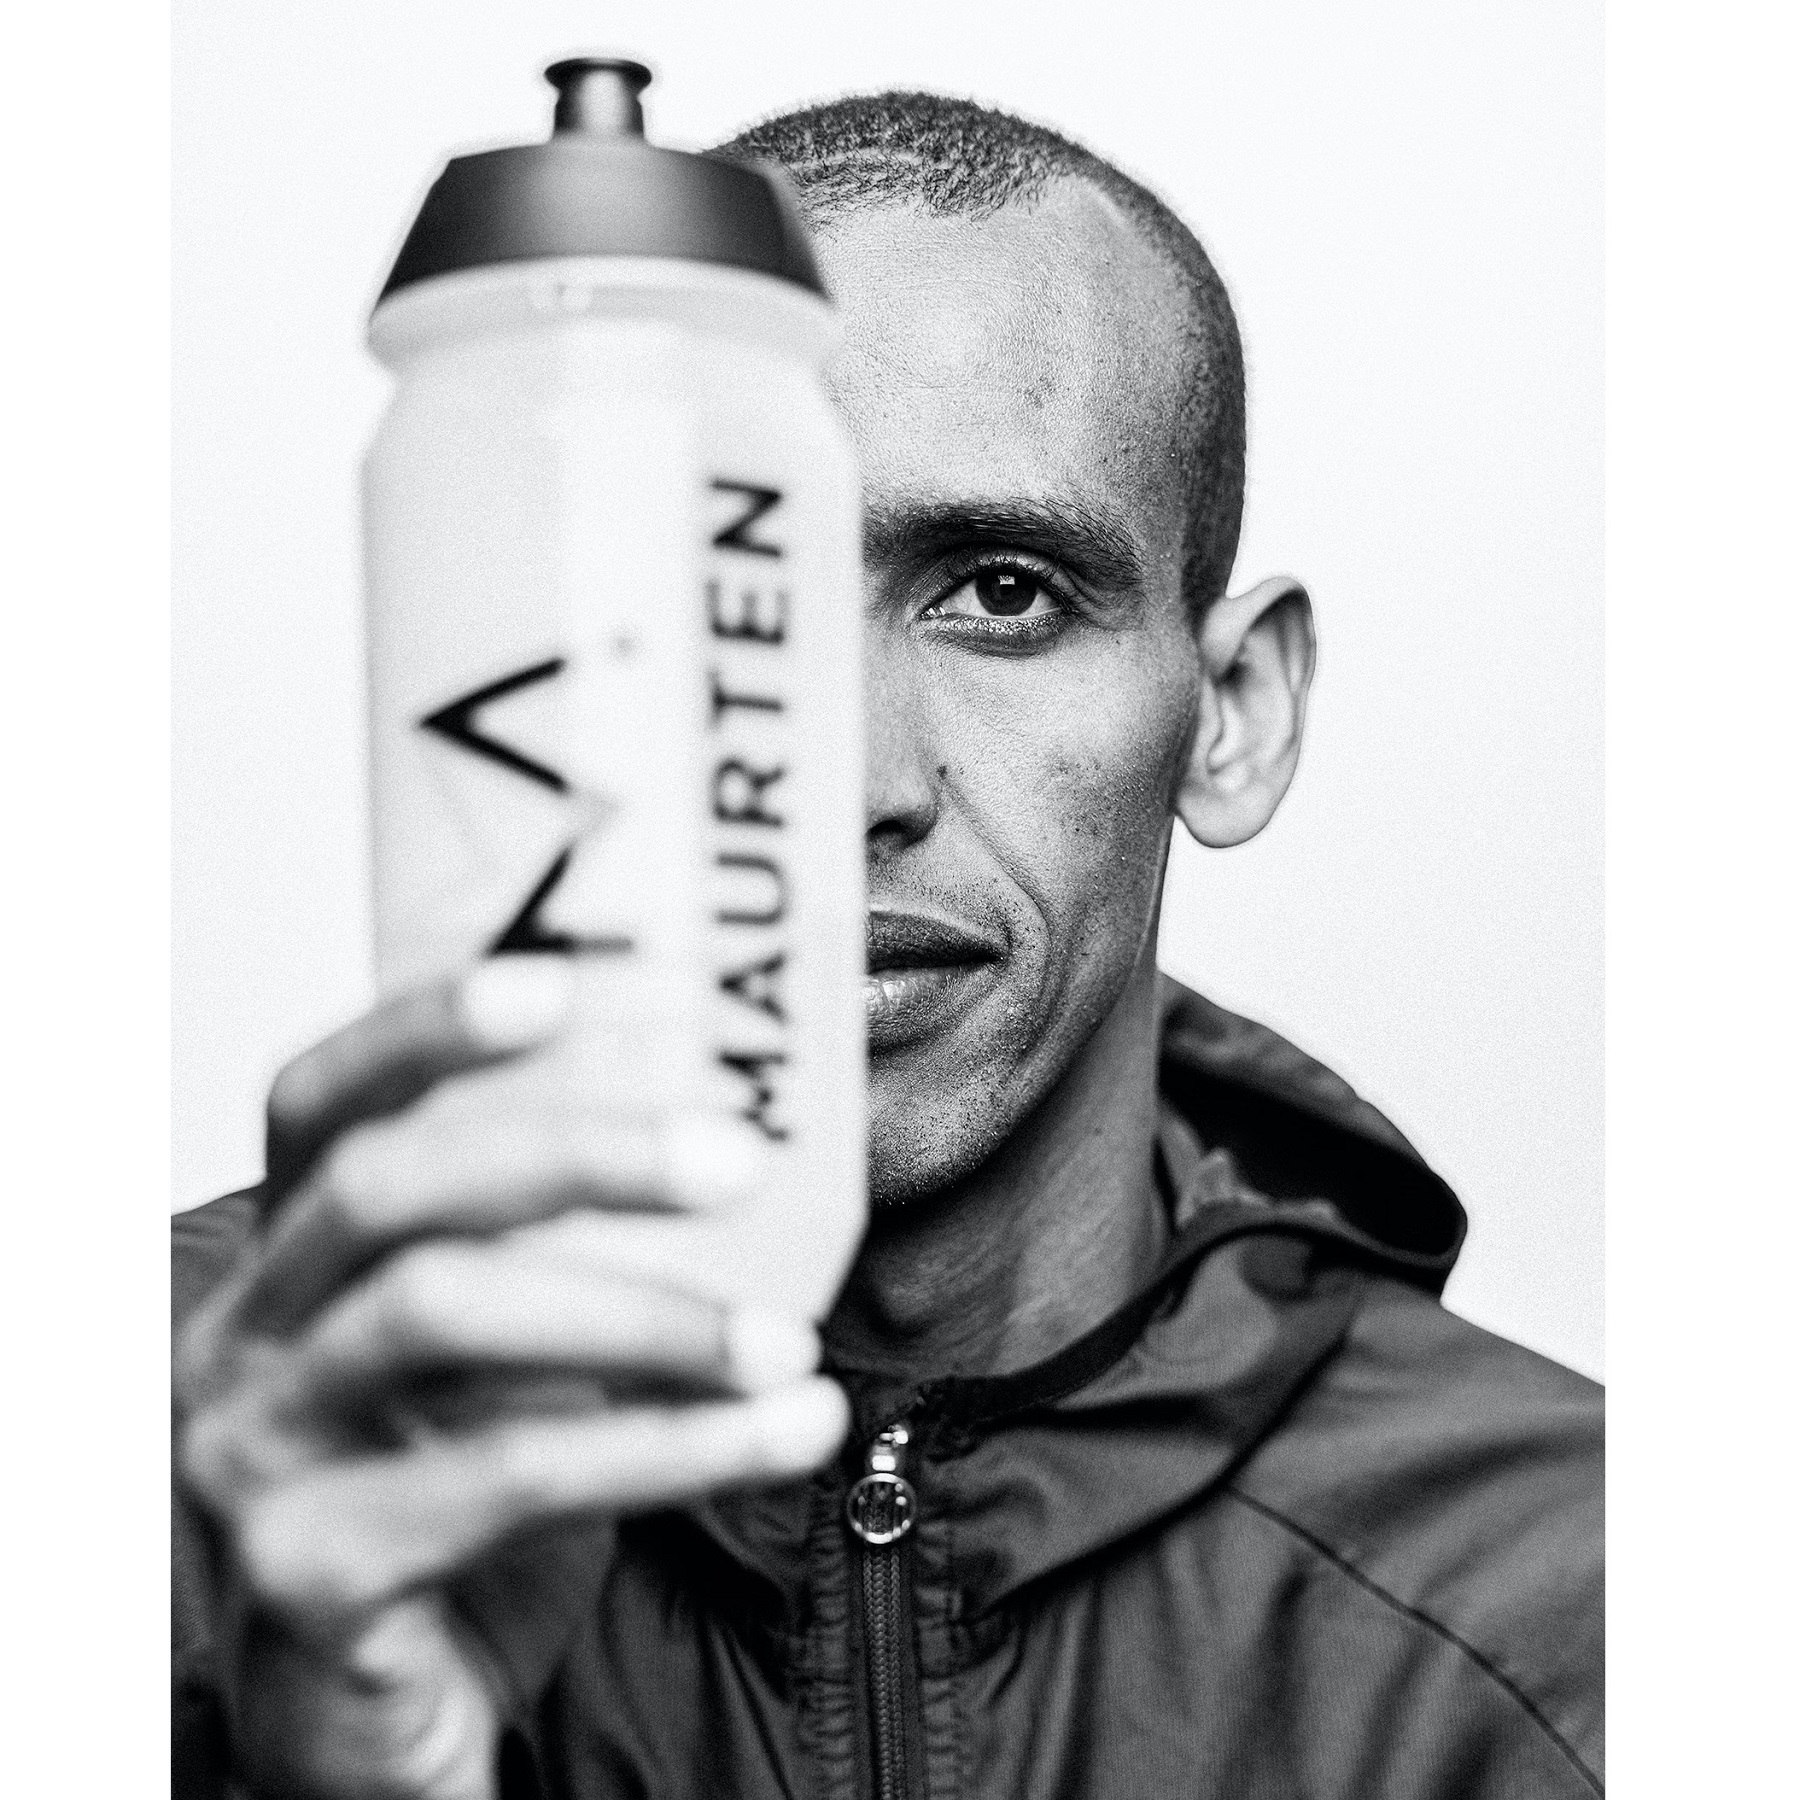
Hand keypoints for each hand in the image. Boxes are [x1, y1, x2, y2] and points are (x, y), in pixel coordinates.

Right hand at [175, 960, 848, 1798]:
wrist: (378, 1722)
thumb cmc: (455, 1508)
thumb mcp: (502, 1361)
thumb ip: (559, 1260)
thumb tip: (736, 1145)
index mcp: (286, 1261)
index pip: (319, 1100)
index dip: (424, 1027)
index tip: (556, 982)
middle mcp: (241, 1338)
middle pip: (389, 1185)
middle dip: (578, 1152)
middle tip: (737, 1156)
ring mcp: (255, 1454)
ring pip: (443, 1315)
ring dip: (646, 1315)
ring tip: (787, 1341)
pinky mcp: (311, 1569)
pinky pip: (506, 1478)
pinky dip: (669, 1447)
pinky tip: (779, 1434)